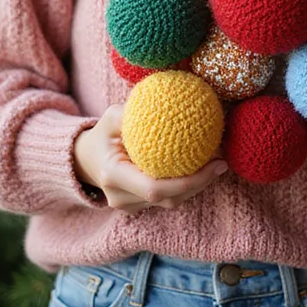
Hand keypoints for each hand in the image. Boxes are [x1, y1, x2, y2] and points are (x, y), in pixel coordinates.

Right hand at [73, 104, 227, 212]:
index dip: (188, 181)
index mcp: (113, 176)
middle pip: (169, 199)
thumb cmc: (102, 133)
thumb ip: (130, 112)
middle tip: (222, 163)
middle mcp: (120, 197)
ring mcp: (129, 206)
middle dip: (199, 184)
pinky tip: (202, 168)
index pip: (155, 188)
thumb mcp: (110, 117)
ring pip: (171, 202)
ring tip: (217, 164)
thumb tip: (162, 100)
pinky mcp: (137, 207)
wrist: (84, 159)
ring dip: (196, 186)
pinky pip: (167, 200)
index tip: (213, 164)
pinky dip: (185, 186)